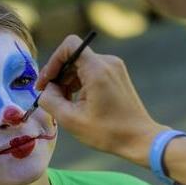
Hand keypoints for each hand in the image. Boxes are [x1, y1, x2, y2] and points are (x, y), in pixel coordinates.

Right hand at [36, 34, 164, 165]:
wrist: (140, 139)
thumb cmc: (107, 132)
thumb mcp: (70, 120)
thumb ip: (50, 100)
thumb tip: (45, 89)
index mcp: (97, 69)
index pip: (69, 45)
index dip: (53, 61)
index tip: (46, 82)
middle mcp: (108, 62)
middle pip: (73, 56)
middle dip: (58, 75)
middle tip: (49, 97)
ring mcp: (114, 68)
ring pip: (81, 65)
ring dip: (67, 81)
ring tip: (63, 103)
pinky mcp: (117, 75)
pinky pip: (91, 71)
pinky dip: (79, 83)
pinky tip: (76, 102)